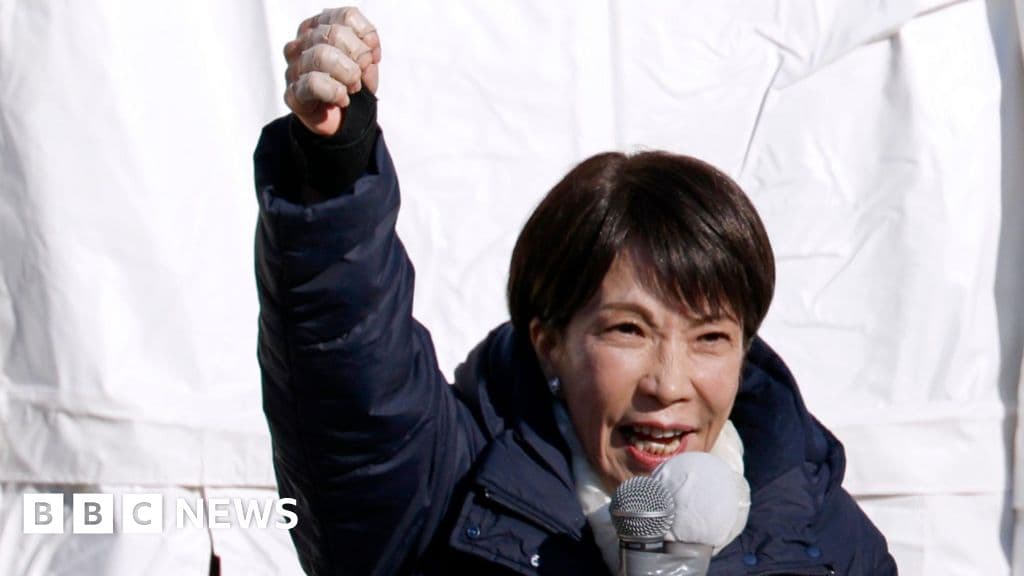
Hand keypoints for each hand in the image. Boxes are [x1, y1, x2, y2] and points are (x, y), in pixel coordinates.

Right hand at [283, 7, 381, 135]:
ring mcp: (294, 67)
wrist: (343, 121)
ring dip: (347, 74)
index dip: (366, 36)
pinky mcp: (292, 93)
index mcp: (321, 27)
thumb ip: (368, 52)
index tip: (373, 56)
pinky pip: (312, 83)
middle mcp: (303, 42)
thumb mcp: (366, 64)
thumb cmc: (351, 84)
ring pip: (320, 55)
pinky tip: (342, 99)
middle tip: (361, 75)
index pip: (346, 17)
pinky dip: (335, 92)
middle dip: (358, 56)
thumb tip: (367, 53)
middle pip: (334, 33)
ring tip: (353, 88)